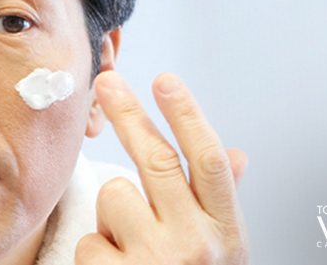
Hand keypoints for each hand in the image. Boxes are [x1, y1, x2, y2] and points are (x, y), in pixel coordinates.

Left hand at [76, 71, 248, 263]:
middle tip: (107, 81)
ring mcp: (156, 261)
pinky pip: (89, 240)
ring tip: (130, 246)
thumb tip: (236, 156)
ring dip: (112, 214)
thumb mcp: (224, 250)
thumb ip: (222, 201)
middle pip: (157, 160)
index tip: (164, 80)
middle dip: (129, 114)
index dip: (186, 115)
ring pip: (114, 196)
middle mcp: (195, 243)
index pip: (207, 159)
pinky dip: (96, 252)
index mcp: (225, 231)